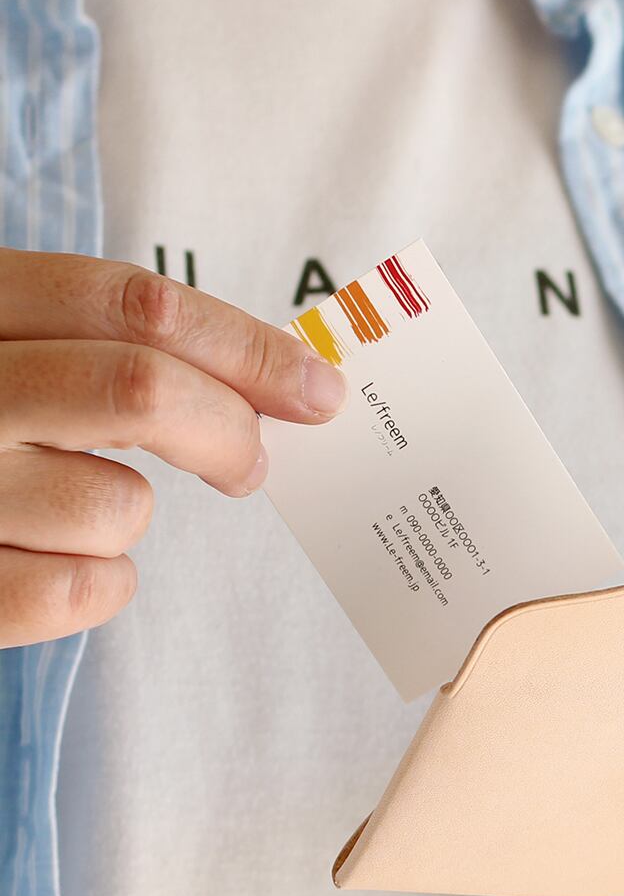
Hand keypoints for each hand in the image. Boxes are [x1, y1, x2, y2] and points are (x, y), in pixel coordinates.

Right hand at [0, 248, 346, 646]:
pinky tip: (52, 562)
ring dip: (130, 515)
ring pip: (117, 506)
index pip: (131, 303)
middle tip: (249, 465)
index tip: (320, 390)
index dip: (245, 347)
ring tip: (73, 507)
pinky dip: (99, 585)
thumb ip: (108, 344)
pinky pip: (86, 591)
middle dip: (229, 431)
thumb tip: (289, 385)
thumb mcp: (6, 347)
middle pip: (141, 389)